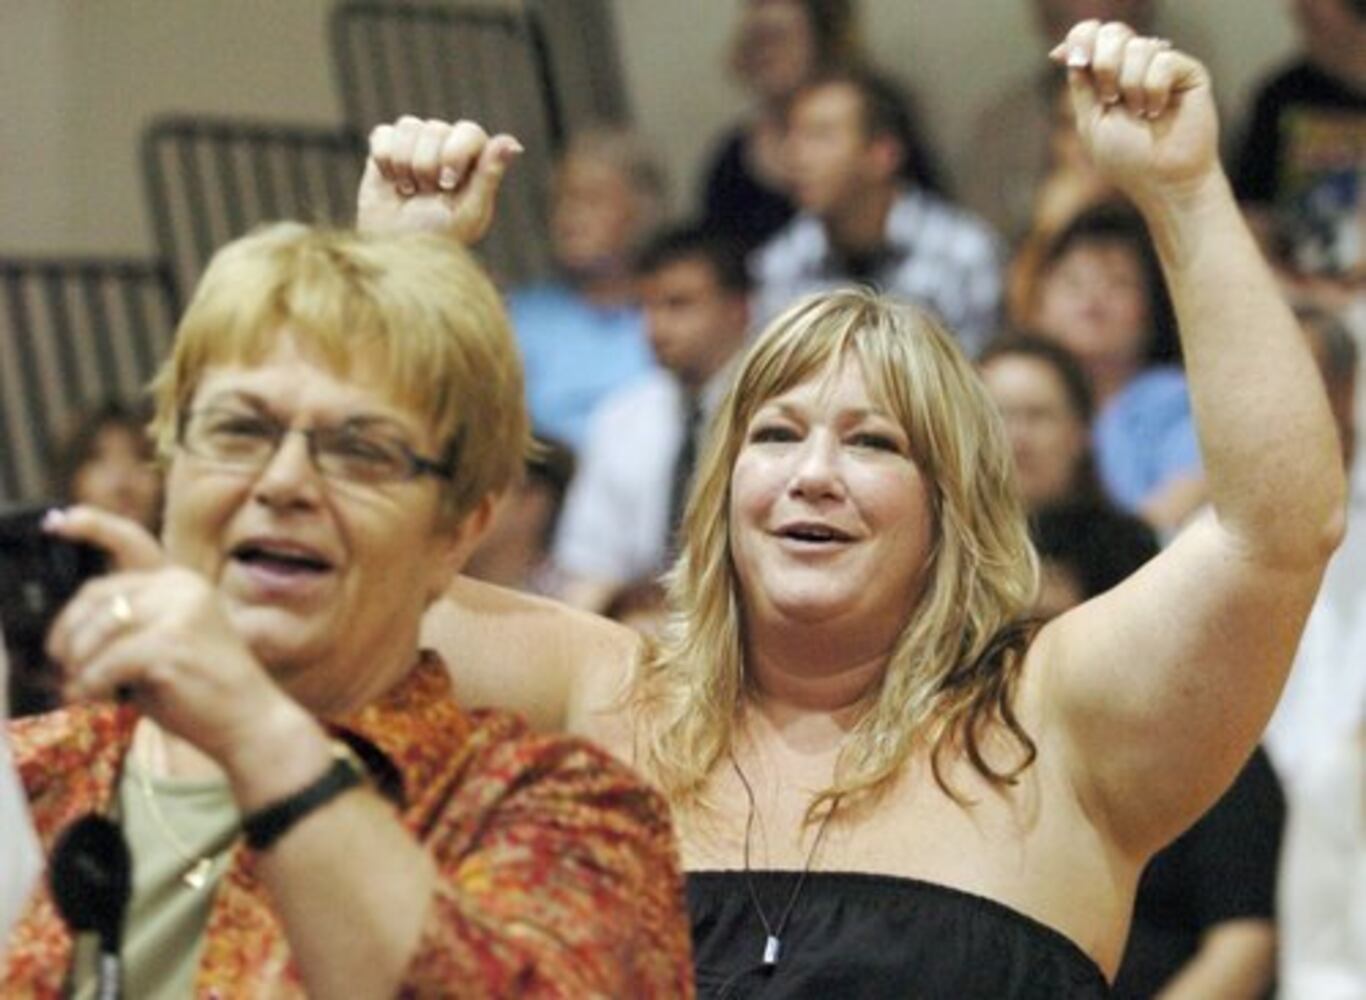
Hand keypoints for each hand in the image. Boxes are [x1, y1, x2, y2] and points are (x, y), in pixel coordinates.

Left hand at [45, 512, 308, 775]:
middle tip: (64, 667)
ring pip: (98, 630)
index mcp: (182, 581)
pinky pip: (107, 662)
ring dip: (80, 665)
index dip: (85, 551)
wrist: (251, 721)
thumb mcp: (164, 643)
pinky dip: (92, 684)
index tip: (55, 550)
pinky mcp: (173, 643)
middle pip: (98, 596)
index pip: (122, 555)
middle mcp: (182, 586)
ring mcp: (180, 612)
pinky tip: (96, 698)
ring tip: (81, 690)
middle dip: (69, 634)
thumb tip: (67, 633)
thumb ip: (128, 626)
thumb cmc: (202, 690)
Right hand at [357, 116, 523, 243]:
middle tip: (426, 193)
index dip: (455, 153)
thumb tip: (513, 144)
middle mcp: (448, 145)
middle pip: (436, 129)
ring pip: (409, 126)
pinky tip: (391, 181)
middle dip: (426, 166)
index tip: (447, 184)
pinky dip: (384, 161)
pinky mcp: (387, 146)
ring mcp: (418, 143)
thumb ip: (489, 175)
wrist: (396, 249)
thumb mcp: (469, 212)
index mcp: (475, 160)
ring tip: (409, 191)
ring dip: (405, 164)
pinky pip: (383, 134)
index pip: (470, 132)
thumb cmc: (439, 236)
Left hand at [1052, 21, 1219, 205]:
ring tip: (1140, 115)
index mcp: (1108, 74)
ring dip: (1131, 87)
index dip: (1081, 39)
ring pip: (1138, 46)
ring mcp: (1162, 66)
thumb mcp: (1091, 120)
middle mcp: (1135, 65)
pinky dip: (1153, 90)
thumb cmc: (1126, 158)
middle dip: (1105, 64)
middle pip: (1113, 32)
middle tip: (1111, 98)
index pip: (1092, 37)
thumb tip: (1063, 50)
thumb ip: (1080, 84)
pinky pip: (1163, 61)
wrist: (1163, 180)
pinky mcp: (1188, 71)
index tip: (1075, 59)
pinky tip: (1158, 111)